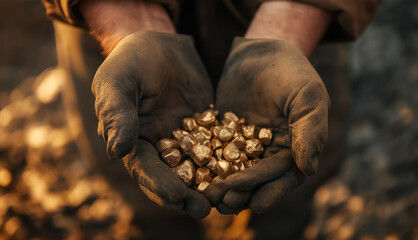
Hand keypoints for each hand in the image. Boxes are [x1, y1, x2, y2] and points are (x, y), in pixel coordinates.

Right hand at [92, 31, 212, 217]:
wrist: (163, 45)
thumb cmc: (133, 60)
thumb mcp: (119, 81)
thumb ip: (116, 113)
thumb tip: (116, 151)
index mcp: (133, 142)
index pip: (144, 169)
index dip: (158, 184)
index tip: (176, 197)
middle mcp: (159, 148)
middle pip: (171, 178)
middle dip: (186, 195)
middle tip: (203, 209)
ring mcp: (184, 141)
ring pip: (197, 169)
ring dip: (209, 187)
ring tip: (226, 201)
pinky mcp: (206, 131)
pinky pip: (218, 149)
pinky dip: (228, 163)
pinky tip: (243, 173)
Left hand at [213, 37, 329, 213]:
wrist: (260, 51)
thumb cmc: (291, 71)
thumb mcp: (307, 95)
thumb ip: (311, 129)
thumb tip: (308, 168)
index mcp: (294, 148)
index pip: (283, 175)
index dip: (269, 189)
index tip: (255, 203)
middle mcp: (270, 152)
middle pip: (257, 179)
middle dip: (243, 193)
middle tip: (225, 204)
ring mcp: (246, 145)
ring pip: (235, 171)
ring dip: (223, 186)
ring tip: (209, 198)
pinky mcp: (224, 136)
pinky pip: (214, 154)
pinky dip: (206, 167)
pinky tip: (194, 177)